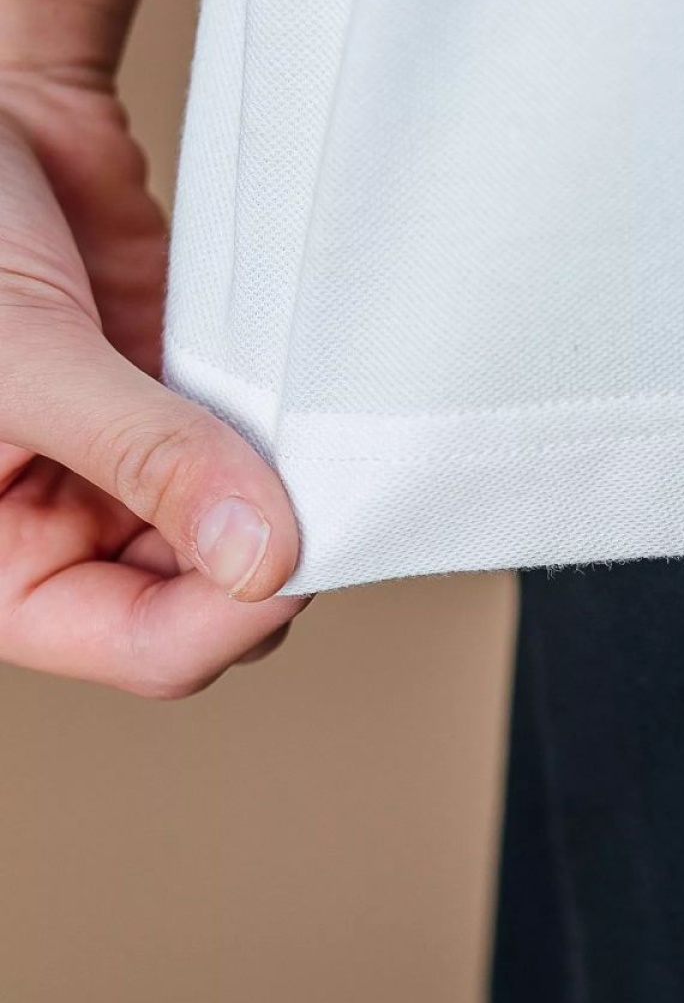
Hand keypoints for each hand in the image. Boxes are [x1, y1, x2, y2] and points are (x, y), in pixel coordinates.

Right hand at [0, 62, 307, 696]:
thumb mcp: (25, 355)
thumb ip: (140, 453)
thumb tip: (259, 558)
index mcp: (0, 563)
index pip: (147, 646)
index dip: (234, 612)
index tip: (306, 542)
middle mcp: (67, 532)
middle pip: (212, 600)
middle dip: (274, 553)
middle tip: (331, 477)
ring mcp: (132, 470)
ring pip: (248, 531)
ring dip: (291, 492)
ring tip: (315, 430)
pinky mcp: (178, 408)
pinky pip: (256, 449)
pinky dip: (291, 434)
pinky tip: (308, 398)